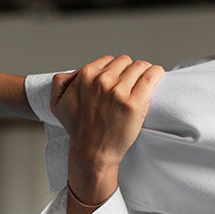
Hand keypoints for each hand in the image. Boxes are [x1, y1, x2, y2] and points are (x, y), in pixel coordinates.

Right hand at [51, 55, 163, 204]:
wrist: (92, 153)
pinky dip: (157, 73)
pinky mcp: (134, 103)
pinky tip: (157, 77)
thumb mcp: (57, 104)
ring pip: (140, 66)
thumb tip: (73, 72)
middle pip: (126, 62)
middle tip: (130, 87)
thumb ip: (60, 82)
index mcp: (85, 76)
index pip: (109, 60)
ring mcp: (119, 91)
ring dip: (143, 73)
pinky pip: (152, 75)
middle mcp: (102, 81)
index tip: (117, 83)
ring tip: (143, 86)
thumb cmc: (78, 130)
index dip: (115, 71)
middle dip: (128, 72)